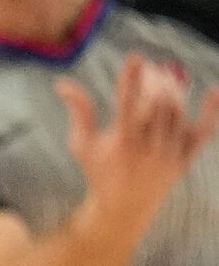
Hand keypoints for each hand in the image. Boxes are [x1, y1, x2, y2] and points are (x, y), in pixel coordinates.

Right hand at [58, 55, 218, 237]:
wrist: (123, 208)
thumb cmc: (99, 172)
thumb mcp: (82, 144)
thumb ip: (79, 111)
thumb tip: (62, 83)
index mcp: (121, 143)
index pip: (127, 104)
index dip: (131, 79)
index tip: (136, 56)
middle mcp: (147, 149)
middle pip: (158, 104)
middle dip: (155, 82)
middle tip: (152, 70)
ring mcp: (168, 155)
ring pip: (177, 113)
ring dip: (173, 91)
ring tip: (165, 79)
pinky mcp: (184, 160)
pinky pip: (202, 133)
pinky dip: (210, 112)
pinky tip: (213, 91)